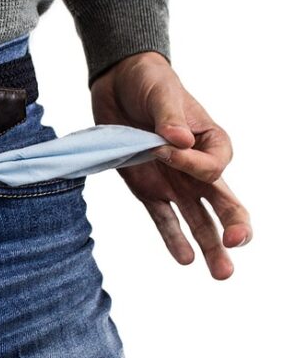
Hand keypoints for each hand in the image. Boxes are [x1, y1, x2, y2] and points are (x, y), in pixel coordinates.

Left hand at [90, 51, 251, 280]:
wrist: (119, 85)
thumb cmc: (150, 84)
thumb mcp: (161, 93)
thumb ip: (169, 117)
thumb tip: (176, 140)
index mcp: (212, 142)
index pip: (212, 167)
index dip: (190, 164)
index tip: (164, 145)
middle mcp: (197, 168)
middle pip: (222, 202)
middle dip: (232, 225)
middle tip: (237, 244)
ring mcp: (174, 182)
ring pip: (198, 220)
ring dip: (209, 246)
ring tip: (220, 273)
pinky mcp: (148, 189)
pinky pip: (163, 218)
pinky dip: (173, 238)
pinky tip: (185, 259)